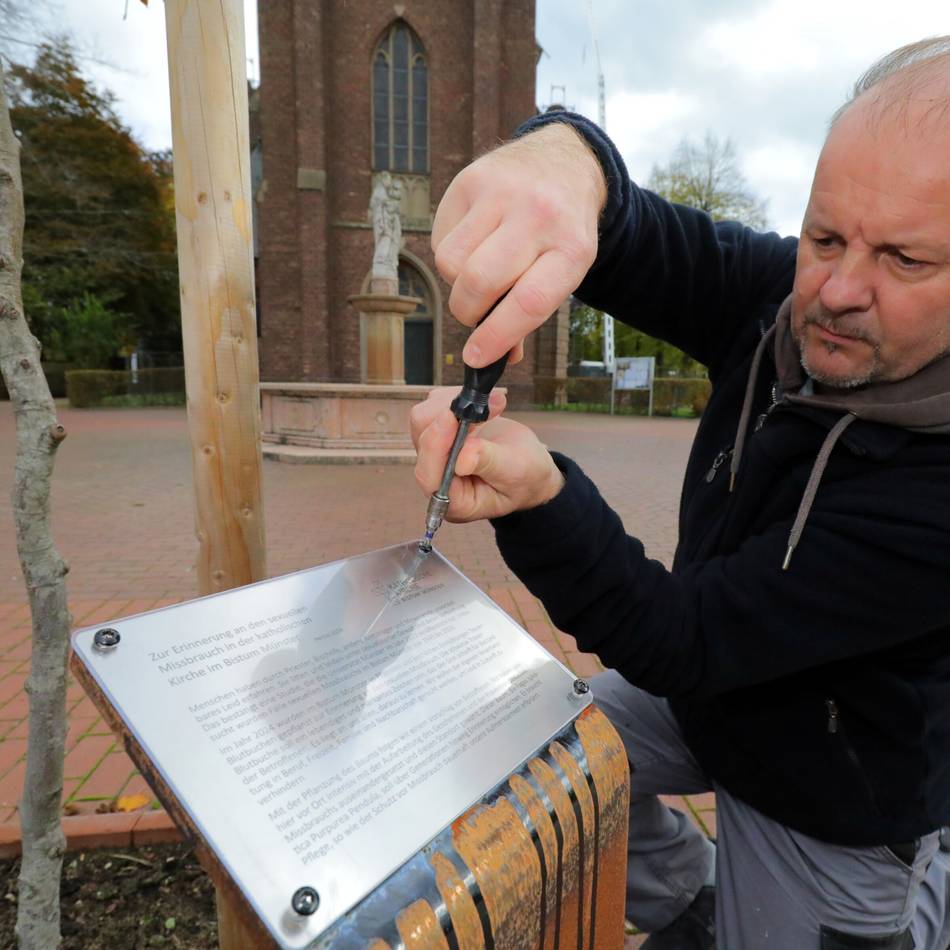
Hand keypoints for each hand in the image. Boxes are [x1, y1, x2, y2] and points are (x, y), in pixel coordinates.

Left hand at [410, 388, 564, 522]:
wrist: (530, 464)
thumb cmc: (526, 476)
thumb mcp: (516, 472)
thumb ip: (490, 464)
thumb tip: (463, 457)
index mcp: (455, 500)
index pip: (430, 476)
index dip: (435, 446)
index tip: (450, 417)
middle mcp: (439, 478)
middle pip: (423, 442)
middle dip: (451, 418)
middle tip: (485, 407)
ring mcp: (436, 453)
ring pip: (424, 420)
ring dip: (454, 404)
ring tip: (491, 405)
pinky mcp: (440, 432)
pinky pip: (433, 407)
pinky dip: (457, 397)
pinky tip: (483, 403)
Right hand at [432, 122, 605, 367]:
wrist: (563, 162)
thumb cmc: (561, 230)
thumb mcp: (564, 271)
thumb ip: (531, 312)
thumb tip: (498, 354)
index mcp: (572, 248)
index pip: (529, 301)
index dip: (497, 336)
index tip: (475, 357)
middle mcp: (538, 216)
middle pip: (481, 281)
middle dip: (468, 311)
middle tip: (474, 313)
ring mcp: (502, 193)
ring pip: (451, 262)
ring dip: (456, 282)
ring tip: (476, 272)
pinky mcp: (471, 181)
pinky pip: (440, 239)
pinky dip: (449, 254)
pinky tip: (471, 243)